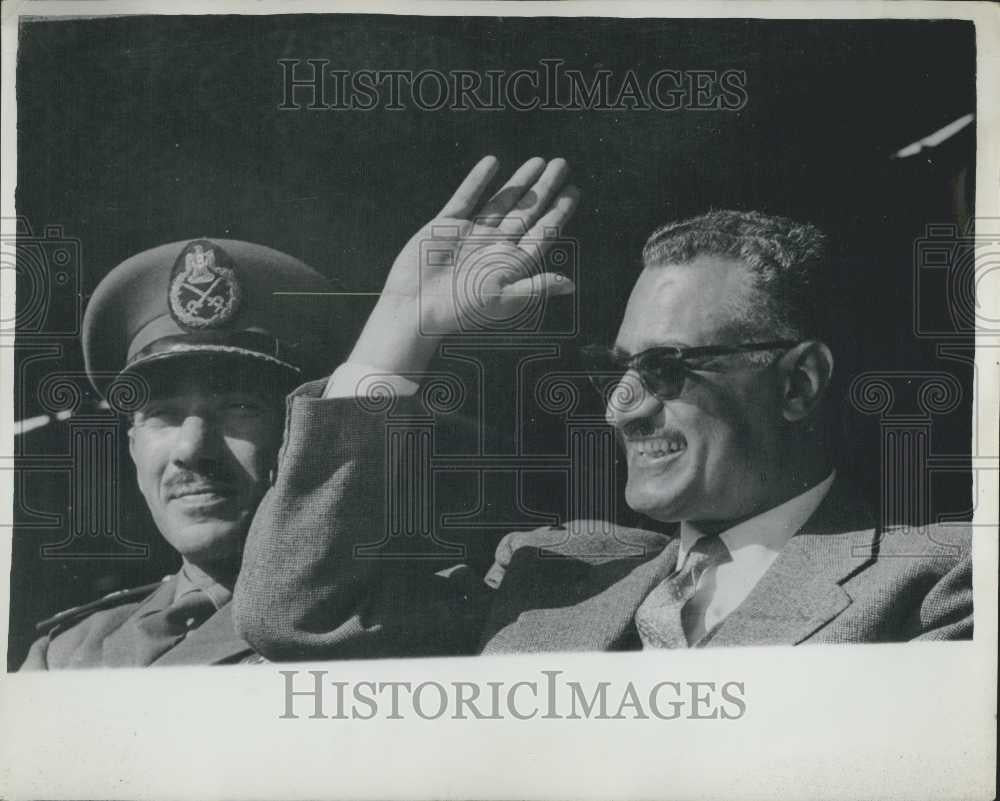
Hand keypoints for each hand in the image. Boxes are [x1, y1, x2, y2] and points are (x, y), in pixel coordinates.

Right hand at [348, 156, 578, 374]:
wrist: (414, 309)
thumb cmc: (459, 312)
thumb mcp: (503, 300)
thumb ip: (536, 287)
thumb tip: (571, 285)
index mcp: (511, 264)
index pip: (542, 232)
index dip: (559, 211)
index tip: (574, 190)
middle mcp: (494, 247)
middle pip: (527, 211)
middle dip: (545, 188)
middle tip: (562, 164)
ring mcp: (471, 235)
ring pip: (501, 202)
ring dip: (519, 182)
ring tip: (538, 161)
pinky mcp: (446, 227)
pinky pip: (467, 198)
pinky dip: (479, 181)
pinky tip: (493, 163)